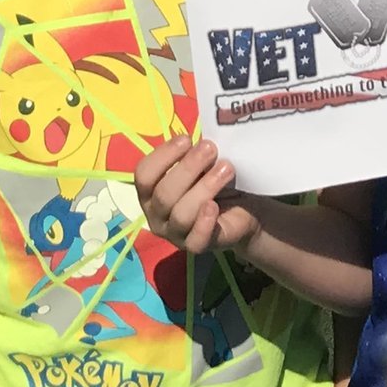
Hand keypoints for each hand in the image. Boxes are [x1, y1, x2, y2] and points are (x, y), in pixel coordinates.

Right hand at [133, 136, 258, 254]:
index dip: (163, 156)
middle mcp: (156, 215)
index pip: (143, 175)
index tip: (187, 139)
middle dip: (188, 168)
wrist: (242, 209)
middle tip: (211, 149)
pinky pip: (195, 240)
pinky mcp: (196, 247)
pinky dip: (204, 222)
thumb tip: (197, 139)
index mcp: (150, 192)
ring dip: (204, 188)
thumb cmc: (212, 179)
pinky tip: (214, 206)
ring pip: (181, 214)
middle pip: (164, 194)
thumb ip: (193, 152)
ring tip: (226, 169)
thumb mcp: (202, 163)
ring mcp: (174, 234)